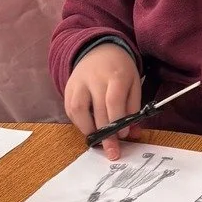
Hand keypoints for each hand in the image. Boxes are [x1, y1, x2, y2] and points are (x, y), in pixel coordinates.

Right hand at [63, 43, 142, 157]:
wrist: (99, 50)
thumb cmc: (120, 71)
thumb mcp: (134, 84)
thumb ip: (134, 108)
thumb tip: (132, 133)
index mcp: (115, 75)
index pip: (113, 101)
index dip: (118, 121)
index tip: (123, 135)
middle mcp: (94, 78)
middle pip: (97, 110)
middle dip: (105, 134)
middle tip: (112, 151)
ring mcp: (79, 83)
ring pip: (78, 110)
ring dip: (88, 129)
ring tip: (97, 140)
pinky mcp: (68, 88)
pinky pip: (70, 109)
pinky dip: (78, 123)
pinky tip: (88, 128)